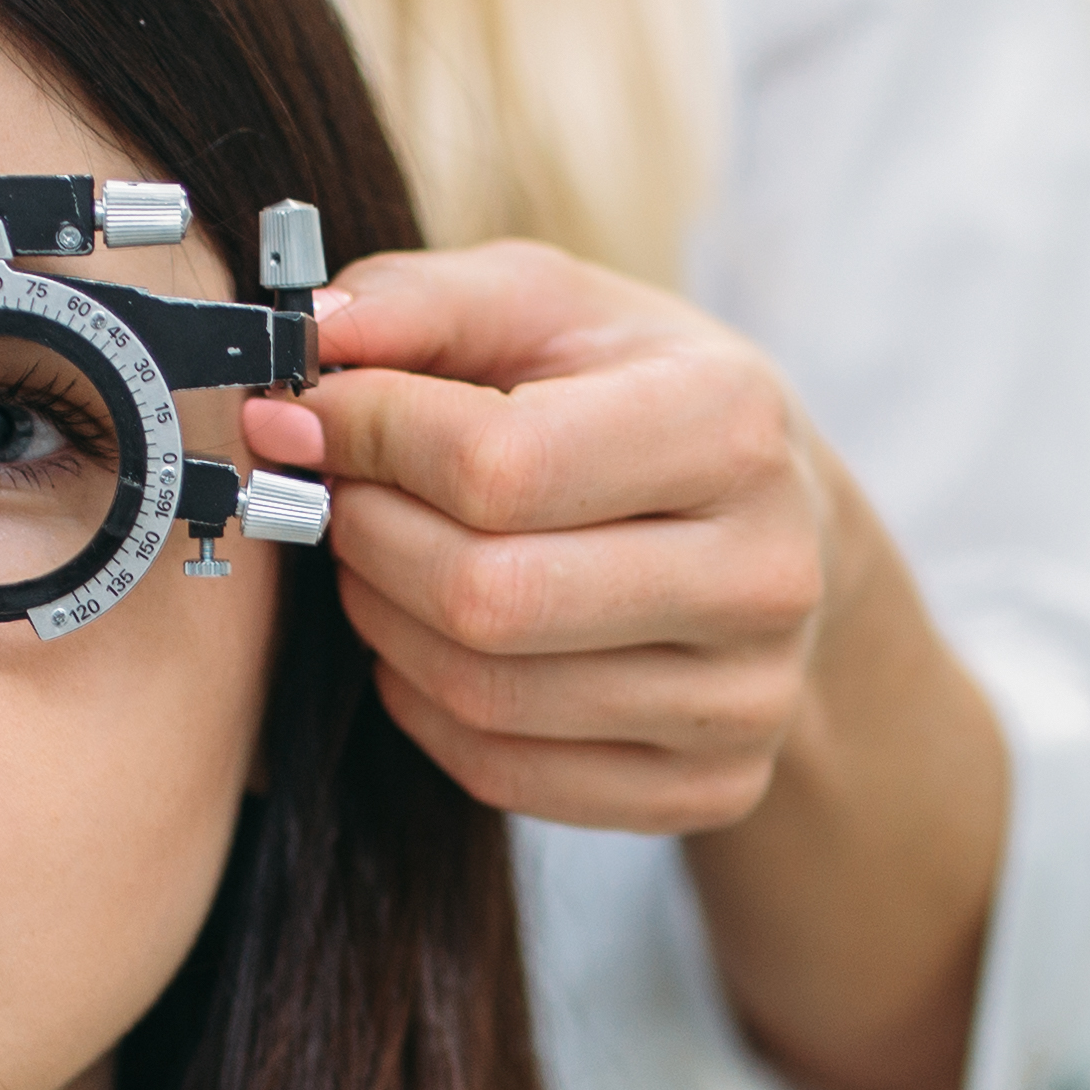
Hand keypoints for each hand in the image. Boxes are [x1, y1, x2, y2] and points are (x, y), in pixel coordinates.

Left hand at [254, 243, 1008, 1089]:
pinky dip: (425, 708)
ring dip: (384, 621)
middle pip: (487, 597)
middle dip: (369, 538)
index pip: (501, 463)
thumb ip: (425, 301)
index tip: (305, 418)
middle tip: (337, 496)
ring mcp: (747, 699)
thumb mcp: (553, 306)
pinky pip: (505, 772)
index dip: (369, 438)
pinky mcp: (714, 787)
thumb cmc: (642, 398)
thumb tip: (309, 341)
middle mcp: (764, 574)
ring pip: (484, 694)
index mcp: (733, 427)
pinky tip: (427, 641)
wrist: (783, 529)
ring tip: (379, 559)